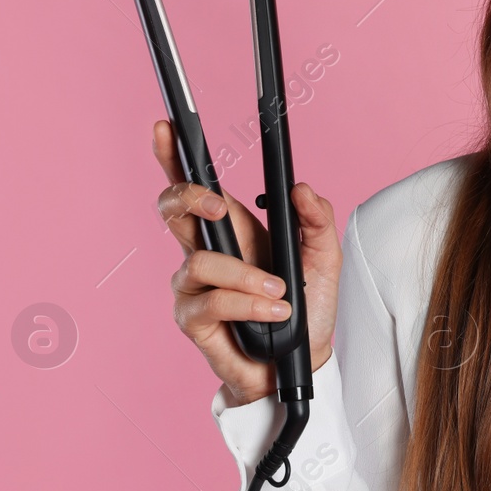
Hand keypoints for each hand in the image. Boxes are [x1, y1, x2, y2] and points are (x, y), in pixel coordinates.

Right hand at [152, 119, 340, 406]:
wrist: (301, 364)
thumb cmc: (305, 309)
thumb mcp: (324, 257)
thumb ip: (317, 219)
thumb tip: (300, 187)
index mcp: (233, 229)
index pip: (194, 185)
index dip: (173, 155)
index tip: (166, 126)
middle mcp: (205, 252)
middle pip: (171, 209)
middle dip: (190, 198)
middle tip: (219, 206)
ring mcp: (193, 286)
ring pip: (200, 261)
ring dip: (247, 276)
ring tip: (280, 292)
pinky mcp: (192, 318)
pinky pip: (210, 299)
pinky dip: (248, 303)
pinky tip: (273, 310)